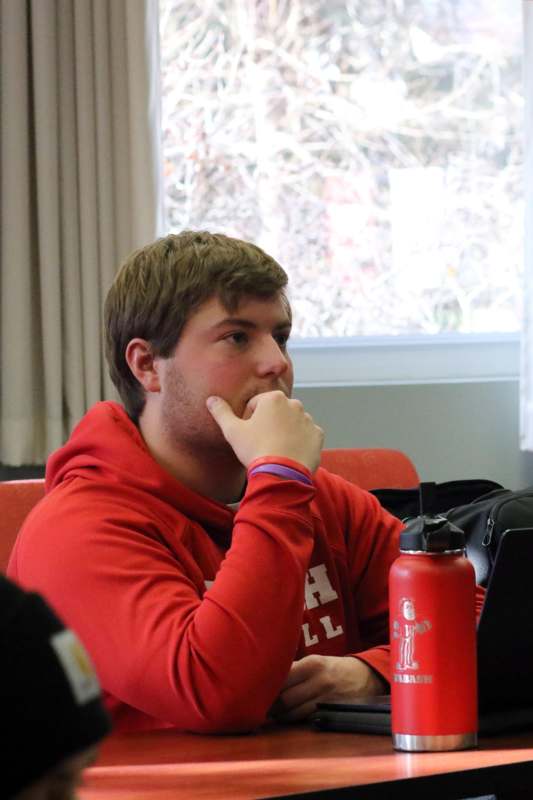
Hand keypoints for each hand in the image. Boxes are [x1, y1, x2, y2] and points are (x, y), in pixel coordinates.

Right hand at [206, 390, 323, 471]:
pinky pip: (306, 435)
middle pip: (276, 412)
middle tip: (261, 443)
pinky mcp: (317, 435)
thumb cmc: (255, 450)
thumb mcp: (232, 431)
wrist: (282, 474)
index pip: (256, 404)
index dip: (249, 420)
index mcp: (273, 398)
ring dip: (285, 432)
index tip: (248, 435)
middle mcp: (294, 404)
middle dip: (269, 423)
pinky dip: (299, 442)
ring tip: (275, 450)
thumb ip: (221, 412)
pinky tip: (289, 454)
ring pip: (292, 423)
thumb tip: (211, 399)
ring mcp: (308, 420)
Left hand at [269, 654, 386, 721]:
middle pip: (285, 699)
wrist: (364, 677)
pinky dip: (292, 720)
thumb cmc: (331, 669)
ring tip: (271, 712)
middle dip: (270, 704)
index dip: (267, 687)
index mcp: (312, 664)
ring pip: (292, 713)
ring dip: (279, 715)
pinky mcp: (329, 713)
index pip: (282, 678)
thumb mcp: (315, 661)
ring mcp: (324, 699)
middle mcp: (319, 681)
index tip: (257, 689)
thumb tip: (266, 676)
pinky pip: (304, 719)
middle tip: (260, 704)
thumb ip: (293, 669)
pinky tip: (286, 716)